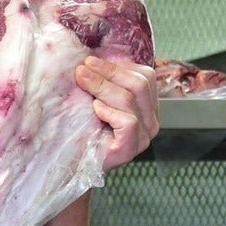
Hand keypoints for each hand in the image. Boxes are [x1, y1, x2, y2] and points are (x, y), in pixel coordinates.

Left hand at [74, 56, 159, 170]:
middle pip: (140, 84)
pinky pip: (127, 121)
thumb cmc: (84, 132)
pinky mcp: (130, 148)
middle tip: (82, 69)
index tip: (90, 61)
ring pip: (131, 99)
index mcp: (147, 106)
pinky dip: (109, 111)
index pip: (145, 76)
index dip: (117, 66)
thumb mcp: (95, 101)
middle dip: (108, 72)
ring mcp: (143, 136)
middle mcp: (151, 120)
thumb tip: (91, 58)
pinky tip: (94, 109)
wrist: (74, 167)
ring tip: (82, 81)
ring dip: (101, 86)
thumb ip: (103, 83)